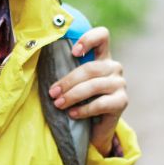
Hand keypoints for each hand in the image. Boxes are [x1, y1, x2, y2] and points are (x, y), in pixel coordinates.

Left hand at [47, 26, 127, 155]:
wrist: (94, 128)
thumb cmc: (79, 100)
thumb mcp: (73, 82)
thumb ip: (66, 68)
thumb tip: (41, 60)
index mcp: (102, 56)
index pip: (102, 35)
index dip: (88, 39)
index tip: (73, 52)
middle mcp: (114, 67)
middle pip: (91, 68)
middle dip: (68, 81)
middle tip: (52, 93)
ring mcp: (120, 84)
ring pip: (94, 86)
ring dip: (72, 95)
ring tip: (58, 104)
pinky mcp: (122, 101)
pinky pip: (100, 103)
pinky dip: (83, 109)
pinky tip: (72, 113)